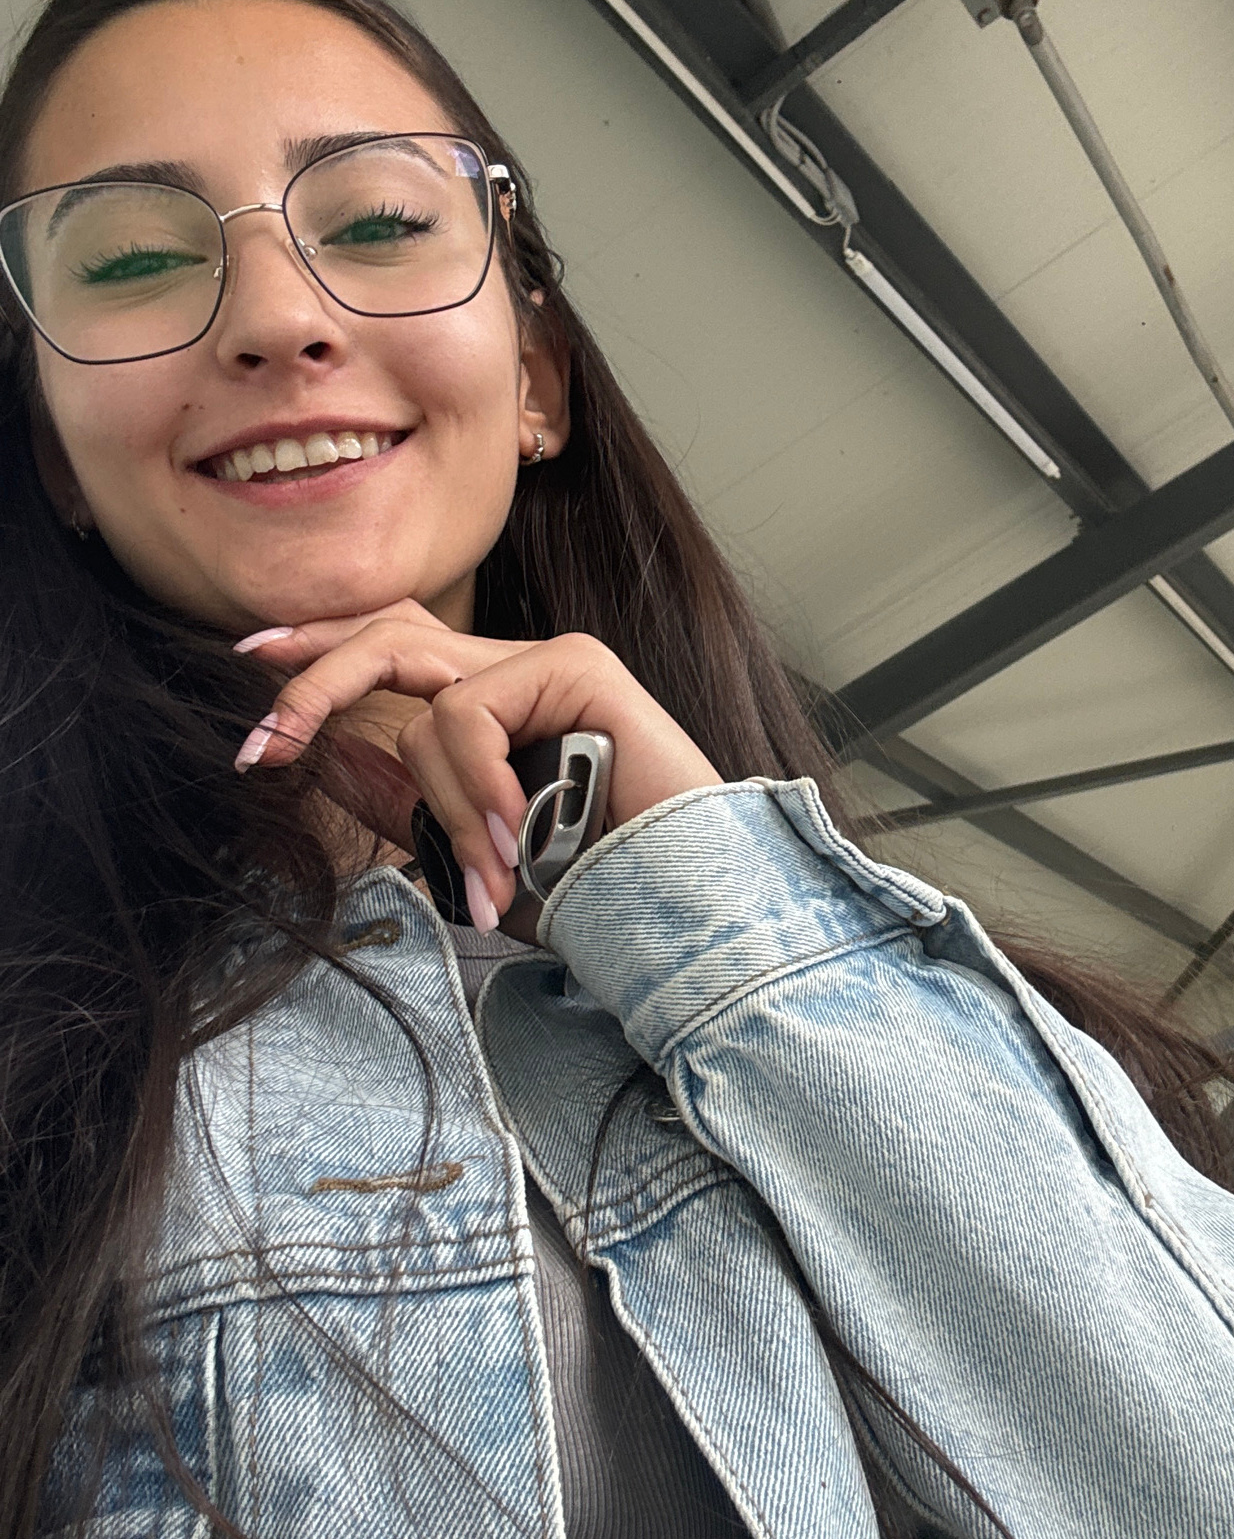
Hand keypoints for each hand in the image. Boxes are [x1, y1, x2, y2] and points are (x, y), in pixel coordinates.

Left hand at [233, 600, 720, 928]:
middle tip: (265, 746)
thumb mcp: (466, 848)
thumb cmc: (591, 884)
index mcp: (496, 703)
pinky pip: (470, 714)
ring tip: (484, 879)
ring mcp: (551, 662)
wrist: (679, 907)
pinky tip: (517, 833)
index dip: (321, 648)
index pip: (396, 644)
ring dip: (441, 806)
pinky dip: (476, 786)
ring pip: (427, 702)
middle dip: (315, 680)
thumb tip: (321, 751)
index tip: (250, 663)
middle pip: (392, 630)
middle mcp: (520, 670)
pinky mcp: (577, 666)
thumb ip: (401, 799)